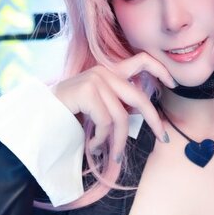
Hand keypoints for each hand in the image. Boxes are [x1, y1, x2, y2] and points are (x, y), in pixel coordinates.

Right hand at [51, 53, 174, 161]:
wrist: (39, 118)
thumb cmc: (69, 115)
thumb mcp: (99, 108)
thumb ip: (119, 104)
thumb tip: (142, 112)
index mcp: (108, 72)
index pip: (141, 61)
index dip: (160, 70)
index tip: (173, 84)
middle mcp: (104, 72)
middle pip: (139, 97)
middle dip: (154, 120)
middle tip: (164, 138)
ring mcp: (95, 80)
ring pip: (121, 117)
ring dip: (118, 141)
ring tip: (111, 153)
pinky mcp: (88, 91)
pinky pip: (106, 121)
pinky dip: (102, 139)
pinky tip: (94, 146)